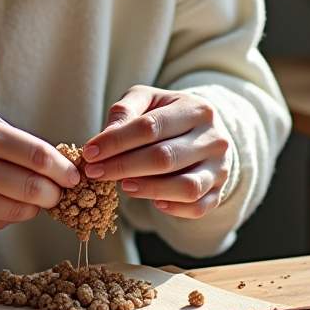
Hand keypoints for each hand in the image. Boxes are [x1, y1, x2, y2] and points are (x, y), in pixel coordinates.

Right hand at [0, 112, 80, 237]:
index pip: (36, 155)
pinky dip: (8, 214)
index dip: (62, 169)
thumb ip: (11, 142)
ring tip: (31, 196)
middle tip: (58, 190)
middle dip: (54, 192)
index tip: (73, 175)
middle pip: (33, 188)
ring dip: (34, 206)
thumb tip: (55, 166)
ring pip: (19, 211)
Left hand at [79, 87, 230, 218]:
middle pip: (165, 157)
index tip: (90, 153)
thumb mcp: (149, 101)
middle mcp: (213, 138)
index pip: (151, 126)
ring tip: (123, 186)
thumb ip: (126, 111)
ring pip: (185, 186)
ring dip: (148, 189)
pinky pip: (198, 207)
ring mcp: (220, 167)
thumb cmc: (169, 115)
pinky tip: (154, 202)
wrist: (206, 132)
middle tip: (96, 173)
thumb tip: (105, 136)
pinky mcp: (219, 190)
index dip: (116, 141)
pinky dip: (174, 208)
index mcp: (196, 109)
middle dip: (124, 166)